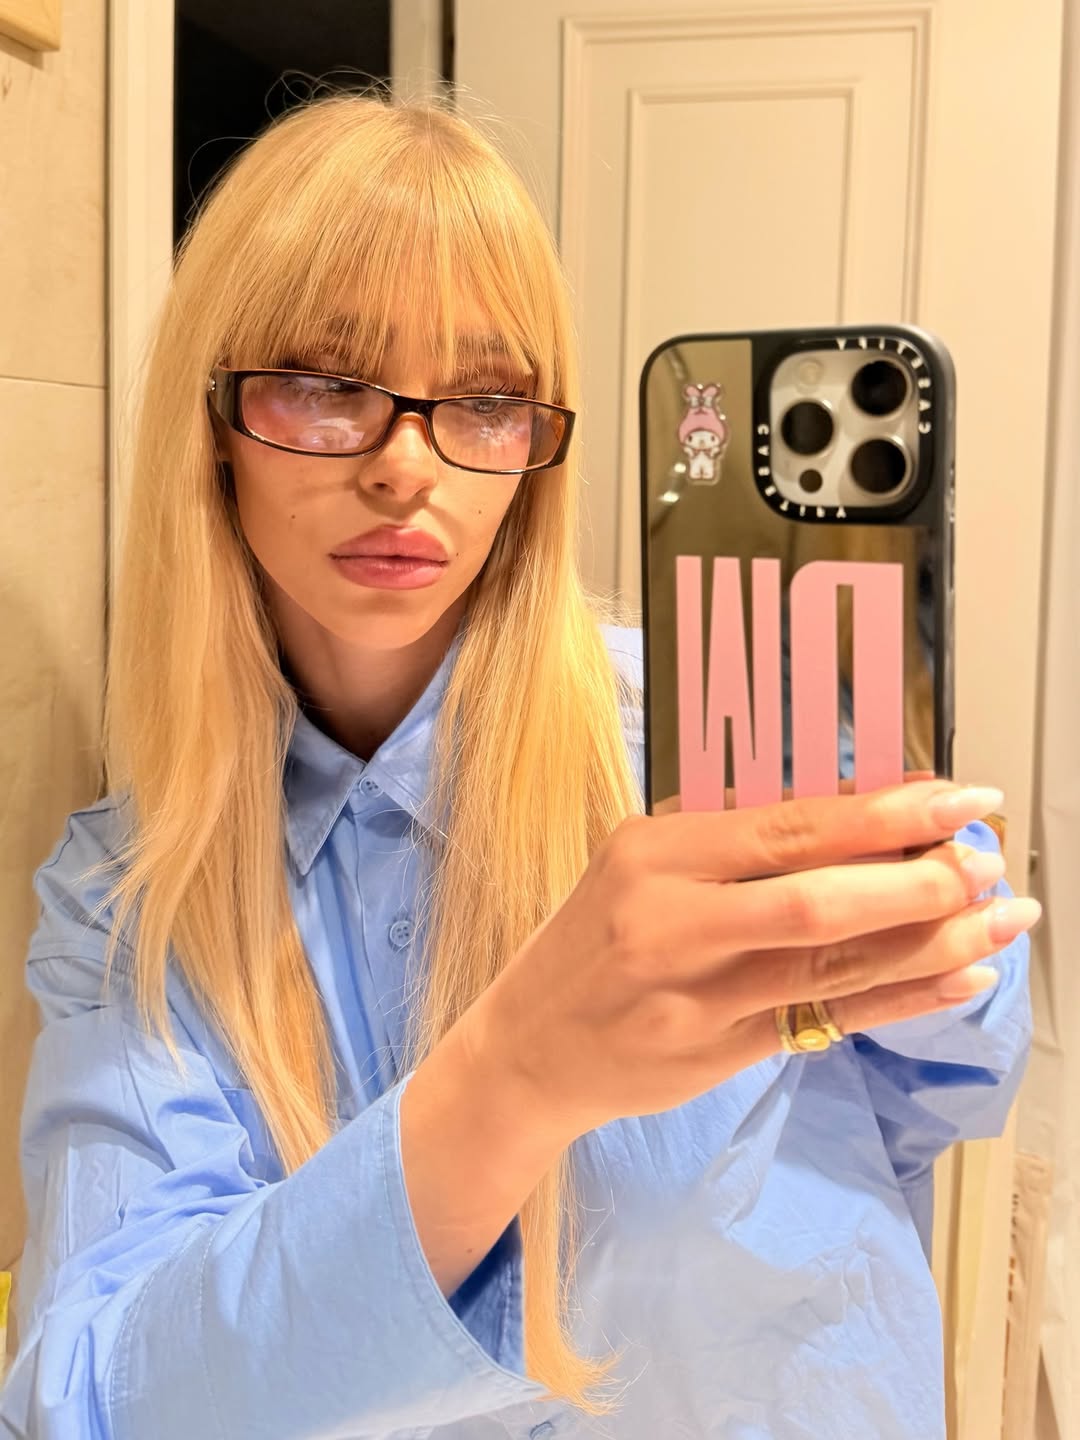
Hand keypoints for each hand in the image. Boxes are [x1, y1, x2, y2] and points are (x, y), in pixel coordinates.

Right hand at [459, 780, 1037, 1144]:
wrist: (525, 1048)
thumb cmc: (592, 941)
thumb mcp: (641, 867)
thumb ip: (738, 844)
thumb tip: (863, 810)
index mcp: (652, 853)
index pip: (786, 826)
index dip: (885, 814)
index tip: (961, 798)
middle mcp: (670, 922)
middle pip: (816, 899)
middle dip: (919, 880)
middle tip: (988, 864)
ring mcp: (694, 998)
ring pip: (833, 965)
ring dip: (930, 941)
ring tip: (1002, 918)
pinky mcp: (716, 1054)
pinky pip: (827, 1021)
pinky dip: (901, 999)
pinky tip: (960, 978)